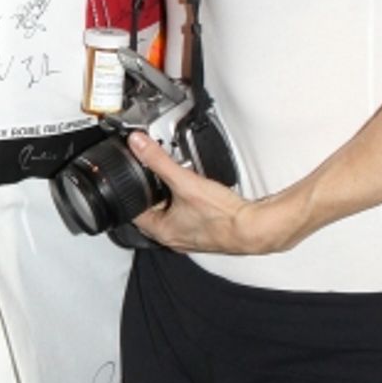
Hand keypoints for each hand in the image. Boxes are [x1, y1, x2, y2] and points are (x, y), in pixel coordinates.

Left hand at [127, 132, 274, 253]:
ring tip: (174, 181)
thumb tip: (138, 144)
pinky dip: (186, 203)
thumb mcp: (185, 181)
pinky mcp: (205, 232)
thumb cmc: (223, 216)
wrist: (254, 228)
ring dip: (169, 198)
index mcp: (161, 231)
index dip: (129, 192)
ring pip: (170, 214)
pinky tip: (195, 192)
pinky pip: (187, 216)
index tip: (127, 177)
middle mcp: (173, 238)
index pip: (132, 212)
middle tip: (151, 175)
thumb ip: (158, 160)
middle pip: (150, 212)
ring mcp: (189, 237)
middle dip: (150, 193)